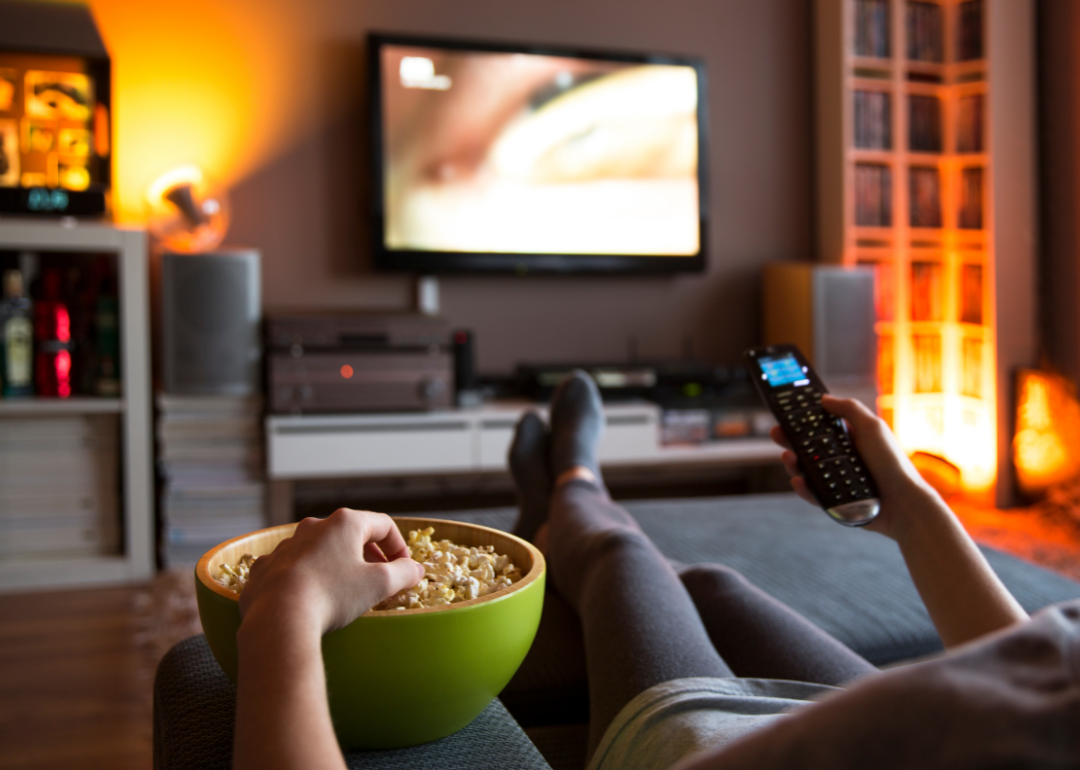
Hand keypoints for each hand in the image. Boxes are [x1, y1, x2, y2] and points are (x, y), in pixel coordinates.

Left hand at [238, 509, 424, 635]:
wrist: (278, 618)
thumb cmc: (333, 595)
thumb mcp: (379, 584)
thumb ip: (403, 573)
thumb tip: (416, 570)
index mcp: (344, 523)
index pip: (383, 524)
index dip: (399, 546)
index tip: (404, 569)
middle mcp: (313, 527)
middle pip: (350, 535)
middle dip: (369, 556)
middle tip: (379, 579)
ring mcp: (286, 546)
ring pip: (320, 550)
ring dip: (337, 565)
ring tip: (345, 591)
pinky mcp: (266, 568)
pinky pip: (292, 568)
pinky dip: (307, 578)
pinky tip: (311, 598)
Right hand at [770, 395, 940, 540]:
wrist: (903, 503)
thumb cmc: (892, 464)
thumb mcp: (873, 427)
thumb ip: (849, 409)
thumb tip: (824, 398)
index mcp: (847, 440)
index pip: (818, 427)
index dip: (801, 421)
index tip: (786, 414)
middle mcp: (839, 459)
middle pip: (806, 448)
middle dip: (789, 439)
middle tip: (777, 433)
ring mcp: (834, 480)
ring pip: (804, 470)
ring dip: (792, 462)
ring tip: (789, 457)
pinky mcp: (832, 500)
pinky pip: (811, 493)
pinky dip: (803, 487)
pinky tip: (799, 480)